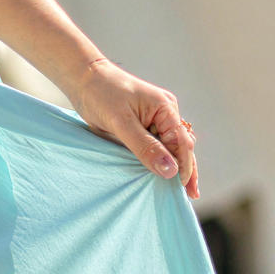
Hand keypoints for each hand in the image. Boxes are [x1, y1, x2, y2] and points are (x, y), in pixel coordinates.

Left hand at [67, 58, 199, 196]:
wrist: (83, 78)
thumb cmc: (101, 94)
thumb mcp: (121, 123)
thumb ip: (145, 147)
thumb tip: (170, 170)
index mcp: (165, 108)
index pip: (182, 142)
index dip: (184, 166)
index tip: (181, 187)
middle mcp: (165, 112)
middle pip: (181, 145)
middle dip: (186, 168)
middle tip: (191, 195)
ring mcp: (156, 117)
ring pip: (170, 146)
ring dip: (175, 165)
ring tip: (183, 190)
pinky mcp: (144, 122)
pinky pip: (157, 143)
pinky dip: (161, 157)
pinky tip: (164, 173)